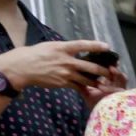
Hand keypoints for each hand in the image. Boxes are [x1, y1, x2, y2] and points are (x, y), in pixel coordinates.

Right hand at [0, 40, 116, 93]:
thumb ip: (65, 49)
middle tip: (112, 71)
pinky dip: (85, 88)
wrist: (23, 68)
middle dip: (103, 70)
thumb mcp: (50, 46)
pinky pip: (78, 86)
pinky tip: (91, 89)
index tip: (107, 47)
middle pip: (91, 66)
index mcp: (62, 48)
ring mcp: (66, 73)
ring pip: (87, 79)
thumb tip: (76, 50)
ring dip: (97, 82)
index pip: (83, 45)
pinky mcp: (63, 83)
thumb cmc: (35, 54)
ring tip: (104, 83)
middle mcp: (66, 61)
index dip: (96, 46)